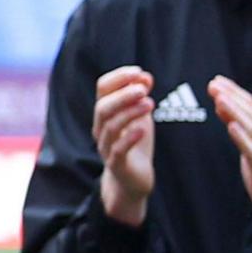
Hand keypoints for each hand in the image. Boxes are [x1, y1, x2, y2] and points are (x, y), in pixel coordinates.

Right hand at [93, 64, 155, 226]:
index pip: (102, 89)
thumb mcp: (140, 116)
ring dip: (129, 112)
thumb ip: (140, 97)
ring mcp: (107, 147)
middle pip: (102, 107)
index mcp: (105, 114)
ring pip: (110, 127)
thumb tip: (144, 76)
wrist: (133, 179)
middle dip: (122, 95)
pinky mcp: (117, 164)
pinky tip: (143, 129)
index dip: (118, 78)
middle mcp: (101, 129)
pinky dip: (130, 137)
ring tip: (150, 104)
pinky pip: (118, 150)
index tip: (138, 72)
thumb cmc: (135, 144)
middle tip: (143, 90)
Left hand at [206, 75, 251, 238]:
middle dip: (232, 97)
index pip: (249, 107)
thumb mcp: (249, 148)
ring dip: (235, 112)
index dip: (234, 93)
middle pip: (250, 113)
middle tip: (214, 84)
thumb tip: (223, 106)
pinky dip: (242, 137)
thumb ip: (238, 128)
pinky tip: (231, 126)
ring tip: (220, 99)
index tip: (216, 80)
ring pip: (251, 127)